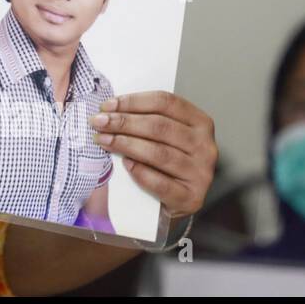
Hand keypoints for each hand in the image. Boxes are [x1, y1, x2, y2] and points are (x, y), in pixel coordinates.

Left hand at [88, 91, 217, 219]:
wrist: (172, 202)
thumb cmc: (163, 163)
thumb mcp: (162, 136)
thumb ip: (145, 120)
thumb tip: (110, 109)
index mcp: (200, 123)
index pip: (166, 102)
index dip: (133, 101)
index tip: (107, 105)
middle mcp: (205, 146)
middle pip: (160, 126)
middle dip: (124, 122)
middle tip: (99, 122)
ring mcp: (201, 174)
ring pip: (159, 153)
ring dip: (125, 144)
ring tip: (103, 140)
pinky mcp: (191, 198)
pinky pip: (161, 183)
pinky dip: (139, 172)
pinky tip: (124, 164)